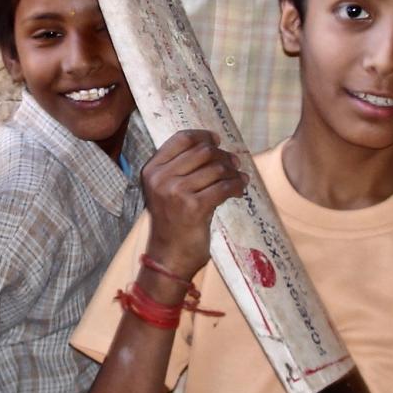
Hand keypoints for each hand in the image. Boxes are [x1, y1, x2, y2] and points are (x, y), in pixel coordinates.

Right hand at [142, 130, 247, 277]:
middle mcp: (161, 178)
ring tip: (239, 178)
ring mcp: (176, 192)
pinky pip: (224, 187)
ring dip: (233, 172)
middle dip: (223, 155)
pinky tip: (240, 189)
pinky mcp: (194, 207)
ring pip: (216, 168)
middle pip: (202, 151)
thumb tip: (212, 145)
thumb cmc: (172, 222)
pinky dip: (237, 186)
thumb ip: (179, 167)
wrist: (168, 256)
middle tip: (234, 163)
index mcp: (152, 170)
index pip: (181, 139)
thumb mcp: (165, 190)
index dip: (202, 136)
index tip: (216, 140)